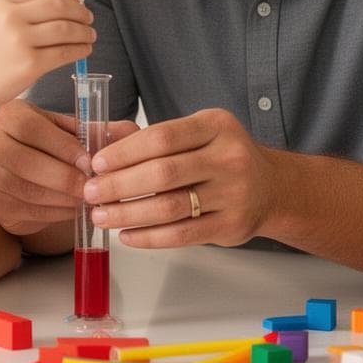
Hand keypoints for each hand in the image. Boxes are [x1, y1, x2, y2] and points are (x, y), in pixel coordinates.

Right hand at [0, 0, 93, 111]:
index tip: (77, 0)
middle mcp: (10, 18)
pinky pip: (64, 53)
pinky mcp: (30, 64)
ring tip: (90, 35)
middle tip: (89, 18)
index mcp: (1, 2)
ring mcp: (20, 41)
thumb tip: (68, 3)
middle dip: (80, 12)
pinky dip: (80, 50)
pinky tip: (85, 50)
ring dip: (84, 32)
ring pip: (65, 29)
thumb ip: (23, 8)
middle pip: (58, 6)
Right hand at [0, 98, 139, 235]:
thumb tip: (130, 132)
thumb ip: (98, 130)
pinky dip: (54, 214)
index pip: (31, 129)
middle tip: (91, 187)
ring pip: (26, 191)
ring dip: (62, 199)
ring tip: (86, 200)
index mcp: (9, 114)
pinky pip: (26, 212)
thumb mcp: (71, 130)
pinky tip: (72, 209)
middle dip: (63, 178)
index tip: (89, 161)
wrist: (22, 167)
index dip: (62, 147)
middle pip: (24, 163)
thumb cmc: (49, 144)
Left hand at [82, 109, 278, 247]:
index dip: (124, 152)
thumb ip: (155, 138)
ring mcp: (234, 193)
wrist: (271, 187)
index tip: (97, 163)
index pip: (161, 137)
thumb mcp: (197, 133)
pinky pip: (182, 235)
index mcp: (216, 125)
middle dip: (119, 185)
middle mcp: (229, 157)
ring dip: (128, 214)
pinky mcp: (233, 225)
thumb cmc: (221, 157)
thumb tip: (103, 143)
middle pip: (163, 173)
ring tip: (101, 216)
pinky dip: (149, 237)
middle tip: (91, 192)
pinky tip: (127, 234)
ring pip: (170, 207)